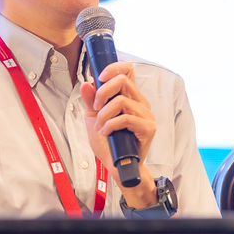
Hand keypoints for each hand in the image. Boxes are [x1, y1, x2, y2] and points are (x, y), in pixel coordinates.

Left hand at [80, 62, 158, 205]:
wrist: (117, 166)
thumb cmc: (108, 143)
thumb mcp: (94, 118)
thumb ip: (90, 101)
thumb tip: (86, 84)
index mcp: (130, 97)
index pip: (128, 70)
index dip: (114, 68)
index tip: (99, 78)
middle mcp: (140, 103)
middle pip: (123, 81)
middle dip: (102, 93)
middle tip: (96, 108)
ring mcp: (146, 115)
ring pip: (121, 101)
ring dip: (104, 114)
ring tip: (100, 126)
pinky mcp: (148, 128)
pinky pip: (126, 118)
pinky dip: (111, 124)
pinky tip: (106, 132)